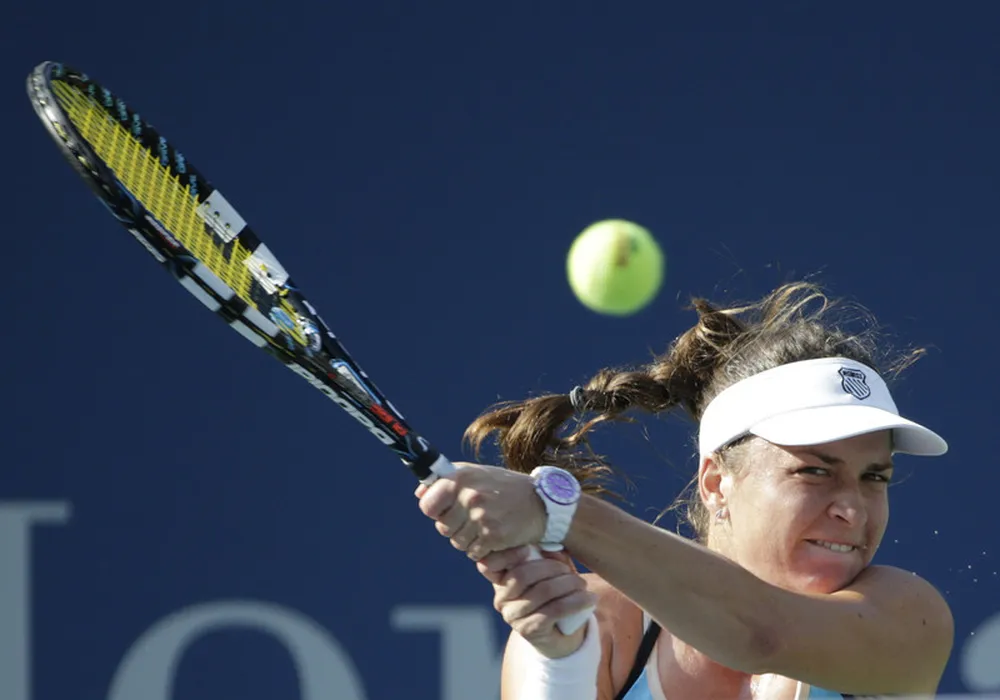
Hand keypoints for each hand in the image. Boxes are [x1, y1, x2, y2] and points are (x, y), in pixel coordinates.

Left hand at [415, 462, 545, 559]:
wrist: (541, 503)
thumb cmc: (505, 487)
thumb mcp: (476, 474)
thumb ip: (447, 480)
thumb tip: (420, 492)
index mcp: (461, 478)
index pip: (427, 505)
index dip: (434, 510)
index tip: (445, 509)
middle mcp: (469, 496)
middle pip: (441, 527)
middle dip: (454, 527)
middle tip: (472, 518)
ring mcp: (481, 517)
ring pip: (456, 542)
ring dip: (468, 539)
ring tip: (485, 525)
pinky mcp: (493, 536)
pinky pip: (473, 553)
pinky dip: (481, 549)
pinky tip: (494, 535)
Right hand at [477, 545, 596, 658]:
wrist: (562, 633)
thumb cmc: (555, 593)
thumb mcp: (550, 570)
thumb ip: (546, 555)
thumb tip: (550, 546)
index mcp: (500, 579)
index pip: (489, 564)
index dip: (507, 554)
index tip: (529, 548)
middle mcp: (501, 598)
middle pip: (522, 575)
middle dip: (551, 568)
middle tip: (570, 571)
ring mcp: (513, 616)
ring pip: (542, 592)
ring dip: (568, 584)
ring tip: (582, 584)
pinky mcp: (529, 631)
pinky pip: (554, 610)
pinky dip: (575, 602)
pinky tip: (590, 598)